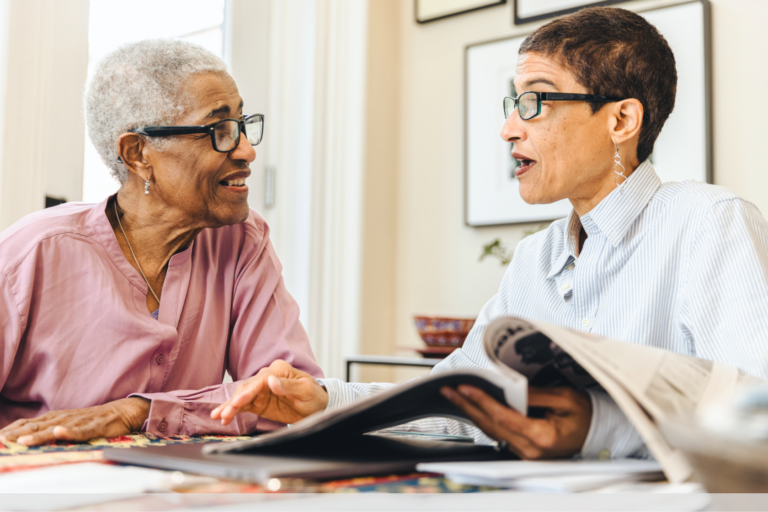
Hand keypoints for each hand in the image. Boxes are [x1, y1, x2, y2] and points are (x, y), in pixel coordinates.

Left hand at [0, 397, 149, 446]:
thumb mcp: (67, 424)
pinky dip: (70, 431)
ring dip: (38, 434)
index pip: (26, 423)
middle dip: (16, 434)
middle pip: (36, 425)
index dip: (10, 430)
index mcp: (54, 417)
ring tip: (23, 440)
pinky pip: (81, 430)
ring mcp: (78, 421)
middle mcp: (63, 417)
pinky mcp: (94, 425)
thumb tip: (23, 438)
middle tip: (0, 442)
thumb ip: (48, 430)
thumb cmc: (92, 420)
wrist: (121, 412)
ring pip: (55, 428)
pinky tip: (60, 432)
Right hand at [211, 360, 327, 424]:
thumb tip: (271, 381)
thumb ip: (288, 386)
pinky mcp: (259, 402)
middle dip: (234, 401)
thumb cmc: (314, 395)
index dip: (248, 391)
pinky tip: (223, 417)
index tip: (238, 402)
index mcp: (278, 370)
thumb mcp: (305, 390)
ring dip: (229, 406)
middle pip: (247, 388)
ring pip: (241, 397)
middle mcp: (267, 377)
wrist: (317, 407)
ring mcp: (261, 390)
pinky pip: (243, 406)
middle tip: (224, 412)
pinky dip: (233, 411)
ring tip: (218, 416)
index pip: (260, 380)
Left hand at [441, 385, 591, 458]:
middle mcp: (531, 450)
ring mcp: (526, 453)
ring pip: (492, 431)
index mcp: (543, 437)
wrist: (599, 433)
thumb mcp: (565, 398)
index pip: (504, 417)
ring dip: (471, 412)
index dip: (482, 401)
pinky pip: (499, 433)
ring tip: (453, 395)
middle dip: (467, 406)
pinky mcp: (523, 450)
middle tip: (448, 390)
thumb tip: (509, 387)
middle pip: (491, 426)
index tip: (465, 387)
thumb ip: (535, 395)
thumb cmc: (586, 414)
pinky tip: (472, 405)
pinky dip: (483, 418)